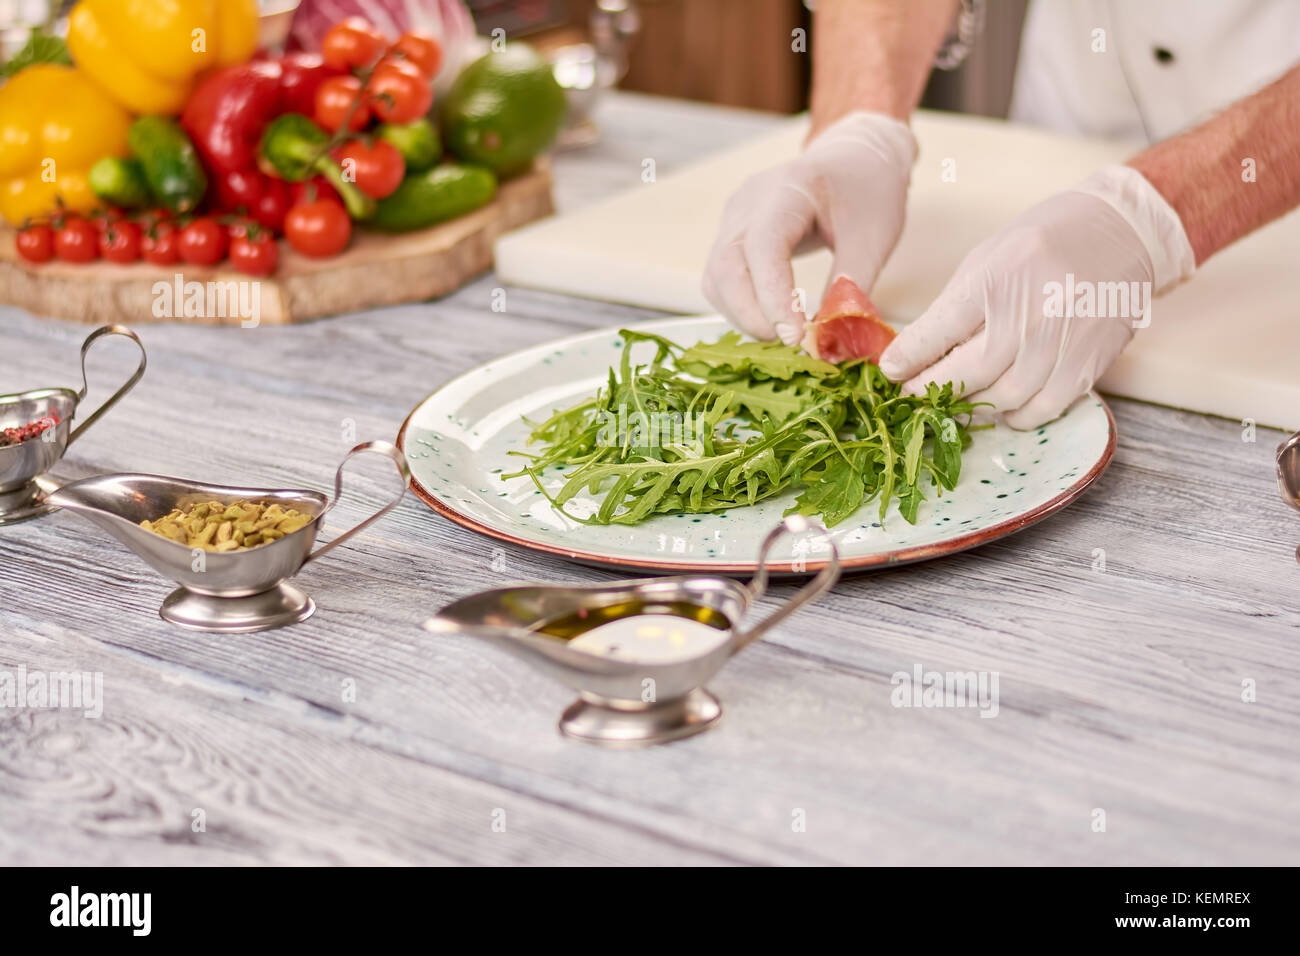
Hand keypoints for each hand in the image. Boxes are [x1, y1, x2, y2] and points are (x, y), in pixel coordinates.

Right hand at [702, 111, 915, 345]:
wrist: (855, 156)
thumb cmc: (868, 189)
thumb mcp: (873, 237)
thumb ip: (851, 286)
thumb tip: (831, 337)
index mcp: (787, 189)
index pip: (764, 248)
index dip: (773, 297)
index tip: (796, 336)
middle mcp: (748, 203)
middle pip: (726, 267)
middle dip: (751, 315)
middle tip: (790, 344)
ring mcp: (733, 218)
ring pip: (716, 279)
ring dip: (743, 316)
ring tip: (783, 337)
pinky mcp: (732, 235)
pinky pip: (721, 280)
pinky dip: (740, 307)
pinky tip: (771, 322)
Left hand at [879, 165, 1195, 428]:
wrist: (1123, 233)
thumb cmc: (1043, 244)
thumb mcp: (990, 258)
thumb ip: (956, 306)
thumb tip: (916, 355)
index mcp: (998, 276)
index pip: (941, 328)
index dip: (910, 357)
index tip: (890, 372)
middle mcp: (1032, 310)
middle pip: (970, 371)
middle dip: (932, 390)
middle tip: (913, 396)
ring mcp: (1064, 340)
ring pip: (1005, 397)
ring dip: (971, 408)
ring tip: (953, 404)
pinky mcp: (1089, 362)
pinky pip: (1044, 408)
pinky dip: (1016, 417)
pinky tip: (1002, 409)